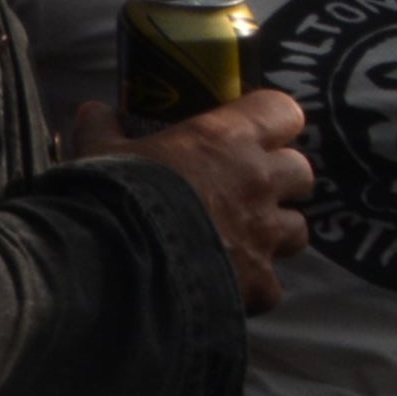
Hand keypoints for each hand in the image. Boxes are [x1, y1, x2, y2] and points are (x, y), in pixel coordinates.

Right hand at [68, 85, 313, 309]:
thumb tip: (95, 111)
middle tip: (245, 185)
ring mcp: (265, 235)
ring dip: (274, 230)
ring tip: (241, 236)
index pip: (282, 111)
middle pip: (301, 171)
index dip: (271, 119)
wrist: (121, 259)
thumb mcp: (99, 150)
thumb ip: (102, 127)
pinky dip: (252, 283)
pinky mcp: (262, 283)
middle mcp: (258, 182)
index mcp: (226, 139)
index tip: (250, 129)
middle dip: (279, 177)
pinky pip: (271, 283)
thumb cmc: (117, 191)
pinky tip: (225, 284)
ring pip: (298, 228)